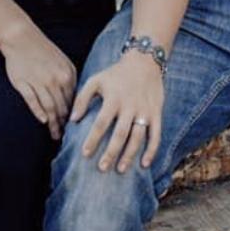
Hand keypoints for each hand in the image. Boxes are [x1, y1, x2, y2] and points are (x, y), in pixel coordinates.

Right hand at [0, 23, 76, 140]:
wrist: (22, 38)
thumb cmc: (43, 51)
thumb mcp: (63, 62)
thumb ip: (69, 80)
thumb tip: (74, 101)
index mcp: (67, 74)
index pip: (73, 100)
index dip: (73, 115)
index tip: (73, 128)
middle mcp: (55, 79)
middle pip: (62, 107)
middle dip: (64, 124)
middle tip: (63, 137)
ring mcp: (39, 81)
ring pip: (49, 107)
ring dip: (53, 124)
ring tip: (54, 135)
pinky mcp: (23, 83)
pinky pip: (32, 100)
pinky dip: (38, 111)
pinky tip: (43, 121)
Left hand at [70, 51, 164, 172]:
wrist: (145, 61)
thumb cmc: (116, 74)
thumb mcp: (95, 80)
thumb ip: (82, 99)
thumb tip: (73, 120)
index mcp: (114, 99)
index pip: (101, 123)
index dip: (93, 139)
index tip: (85, 154)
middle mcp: (130, 106)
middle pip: (120, 134)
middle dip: (111, 152)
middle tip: (102, 168)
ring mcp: (145, 111)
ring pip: (138, 137)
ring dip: (129, 155)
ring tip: (120, 169)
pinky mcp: (156, 113)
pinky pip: (156, 134)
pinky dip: (152, 150)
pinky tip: (144, 164)